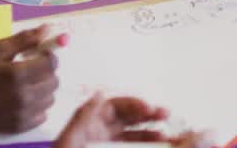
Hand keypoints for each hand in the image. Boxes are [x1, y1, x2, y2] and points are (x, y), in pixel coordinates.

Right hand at [0, 26, 58, 132]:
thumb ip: (24, 39)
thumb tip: (47, 28)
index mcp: (17, 74)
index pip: (51, 63)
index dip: (49, 57)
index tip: (40, 56)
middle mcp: (23, 95)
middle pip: (54, 81)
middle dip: (47, 73)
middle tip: (32, 71)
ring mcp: (22, 113)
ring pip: (50, 99)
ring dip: (43, 90)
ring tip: (28, 86)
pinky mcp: (20, 126)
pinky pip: (43, 115)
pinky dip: (38, 107)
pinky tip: (24, 101)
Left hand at [52, 94, 176, 146]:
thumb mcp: (70, 141)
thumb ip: (83, 118)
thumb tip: (99, 95)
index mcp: (88, 126)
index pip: (114, 106)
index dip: (133, 104)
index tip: (149, 108)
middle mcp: (99, 135)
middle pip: (127, 119)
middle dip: (147, 115)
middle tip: (165, 114)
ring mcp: (106, 147)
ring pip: (132, 136)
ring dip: (150, 133)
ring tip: (166, 135)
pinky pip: (131, 147)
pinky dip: (145, 146)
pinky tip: (158, 145)